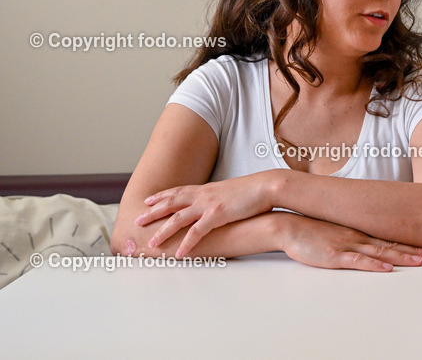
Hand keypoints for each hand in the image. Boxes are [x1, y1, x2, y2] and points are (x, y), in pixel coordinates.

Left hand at [136, 172, 276, 256]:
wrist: (267, 185)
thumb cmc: (253, 189)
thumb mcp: (231, 190)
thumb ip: (218, 197)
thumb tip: (214, 203)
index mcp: (206, 189)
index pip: (178, 191)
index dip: (162, 196)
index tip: (148, 200)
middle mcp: (203, 195)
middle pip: (171, 203)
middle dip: (153, 212)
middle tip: (137, 220)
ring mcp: (209, 204)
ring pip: (178, 219)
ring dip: (163, 232)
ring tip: (152, 244)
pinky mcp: (217, 215)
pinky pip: (197, 232)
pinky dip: (187, 243)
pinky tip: (180, 253)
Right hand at [282, 216, 421, 271]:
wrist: (290, 227)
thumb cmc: (313, 230)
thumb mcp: (338, 231)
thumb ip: (354, 236)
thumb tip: (370, 242)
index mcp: (360, 232)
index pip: (390, 238)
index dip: (411, 244)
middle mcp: (359, 237)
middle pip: (391, 245)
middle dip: (414, 251)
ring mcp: (348, 245)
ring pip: (380, 252)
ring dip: (401, 257)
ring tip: (419, 262)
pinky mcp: (335, 256)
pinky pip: (358, 261)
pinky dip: (374, 264)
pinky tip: (386, 268)